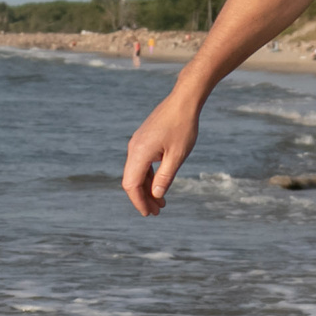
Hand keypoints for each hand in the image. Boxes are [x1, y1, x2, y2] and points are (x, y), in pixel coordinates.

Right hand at [122, 91, 202, 216]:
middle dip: (143, 198)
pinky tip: (159, 185)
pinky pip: (142, 164)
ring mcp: (137, 144)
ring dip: (147, 188)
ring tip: (161, 203)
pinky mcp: (143, 140)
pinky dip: (149, 176)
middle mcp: (134, 149)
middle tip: (157, 213)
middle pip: (132, 181)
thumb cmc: (183, 127)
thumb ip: (166, 176)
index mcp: (139, 153)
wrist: (183, 101)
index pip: (132, 185)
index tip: (148, 214)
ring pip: (137, 173)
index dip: (139, 201)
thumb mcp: (178, 155)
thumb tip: (156, 195)